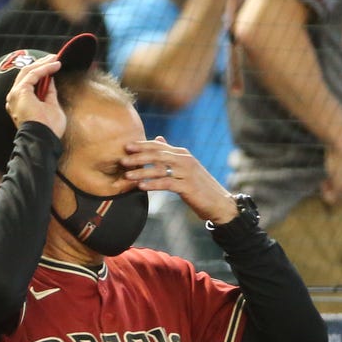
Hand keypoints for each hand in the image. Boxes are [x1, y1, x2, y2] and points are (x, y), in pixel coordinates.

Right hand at [5, 55, 65, 138]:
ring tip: (56, 58)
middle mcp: (14, 98)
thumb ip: (49, 93)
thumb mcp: (51, 107)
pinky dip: (45, 68)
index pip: (29, 83)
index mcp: (20, 103)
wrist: (43, 139)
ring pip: (28, 71)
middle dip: (41, 64)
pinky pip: (33, 74)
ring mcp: (15, 94)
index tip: (54, 67)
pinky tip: (55, 65)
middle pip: (26, 74)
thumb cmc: (48, 129)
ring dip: (43, 63)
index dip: (42, 73)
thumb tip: (51, 80)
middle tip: (54, 58)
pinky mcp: (20, 92)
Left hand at [121, 136, 237, 224]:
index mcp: (182, 154)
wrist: (218, 202)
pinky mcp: (188, 187)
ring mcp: (187, 173)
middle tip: (122, 160)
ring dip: (142, 172)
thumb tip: (157, 138)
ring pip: (160, 169)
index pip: (159, 146)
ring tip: (127, 175)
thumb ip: (170, 154)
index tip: (126, 146)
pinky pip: (166, 183)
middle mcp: (185, 160)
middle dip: (139, 157)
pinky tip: (141, 187)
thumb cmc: (199, 186)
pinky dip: (153, 184)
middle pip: (158, 155)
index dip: (142, 145)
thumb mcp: (185, 167)